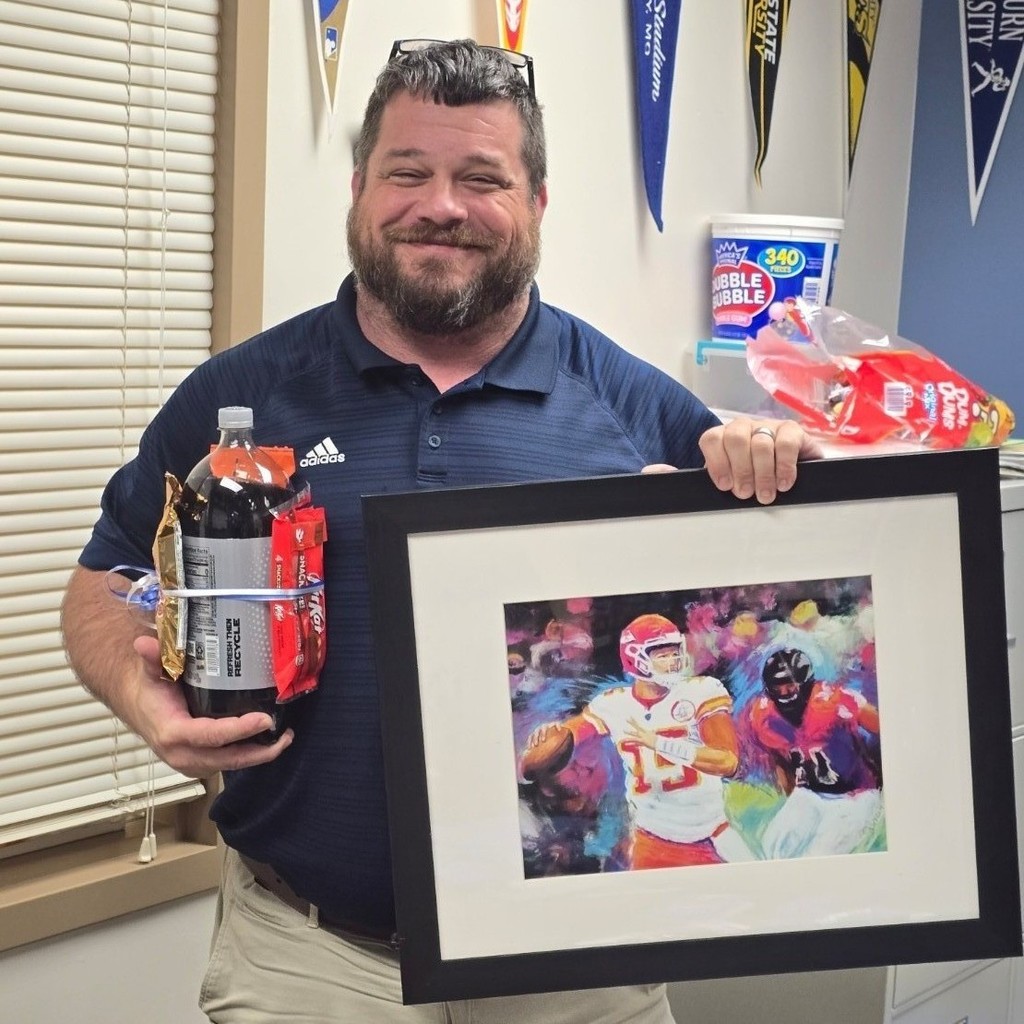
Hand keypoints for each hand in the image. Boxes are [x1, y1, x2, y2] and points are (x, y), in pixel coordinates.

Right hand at [130, 635, 292, 776]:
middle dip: (258, 751)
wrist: (139, 707)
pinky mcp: (200, 763)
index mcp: (172, 733)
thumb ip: (154, 659)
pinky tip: (269, 742)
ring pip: (230, 764)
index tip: (264, 719)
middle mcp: (182, 755)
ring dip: (258, 756)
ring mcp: (191, 763)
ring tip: (284, 739)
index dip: (239, 730)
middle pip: (226, 759)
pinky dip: (249, 755)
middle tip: (285, 735)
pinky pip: (227, 762)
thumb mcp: (152, 672)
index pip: (210, 736)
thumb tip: (144, 643)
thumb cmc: (150, 690)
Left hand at [624, 717, 656, 748]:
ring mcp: (643, 736)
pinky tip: (626, 741)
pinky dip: (631, 741)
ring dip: (629, 732)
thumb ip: (653, 731)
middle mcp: (644, 732)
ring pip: (634, 733)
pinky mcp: (643, 741)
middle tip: (626, 718)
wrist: (661, 744)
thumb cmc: (658, 740)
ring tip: (623, 730)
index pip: (639, 724)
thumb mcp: (655, 734)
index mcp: (646, 730)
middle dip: (631, 722)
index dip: (634, 720)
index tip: (630, 716)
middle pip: (636, 726)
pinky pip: (636, 741)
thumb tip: (654, 728)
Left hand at [699, 418, 822, 503]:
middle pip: (735, 439)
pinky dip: (784, 468)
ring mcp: (768, 426)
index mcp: (724, 436)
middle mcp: (744, 427)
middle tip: (746, 493)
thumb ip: (728, 481)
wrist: (795, 467)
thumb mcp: (737, 479)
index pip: (712, 439)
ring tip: (765, 494)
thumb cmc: (757, 477)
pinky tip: (783, 483)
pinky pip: (786, 444)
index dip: (717, 463)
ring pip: (760, 444)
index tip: (725, 486)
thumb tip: (726, 489)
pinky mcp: (792, 430)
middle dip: (741, 471)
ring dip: (763, 474)